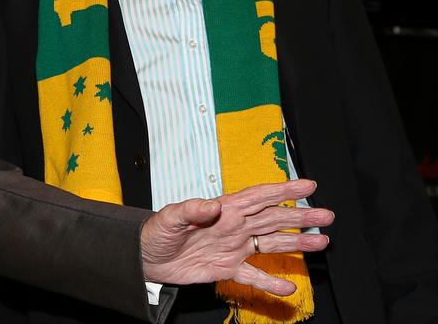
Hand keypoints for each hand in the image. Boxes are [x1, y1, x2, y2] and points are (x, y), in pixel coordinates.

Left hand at [141, 179, 332, 295]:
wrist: (146, 258)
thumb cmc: (155, 232)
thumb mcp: (169, 218)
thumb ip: (192, 209)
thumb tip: (215, 205)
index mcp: (224, 210)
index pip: (259, 197)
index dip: (284, 191)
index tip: (308, 185)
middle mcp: (234, 226)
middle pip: (274, 218)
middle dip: (301, 216)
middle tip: (327, 215)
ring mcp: (234, 247)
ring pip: (272, 244)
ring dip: (296, 243)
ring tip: (322, 243)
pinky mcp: (228, 268)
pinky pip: (254, 276)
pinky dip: (271, 282)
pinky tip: (288, 289)